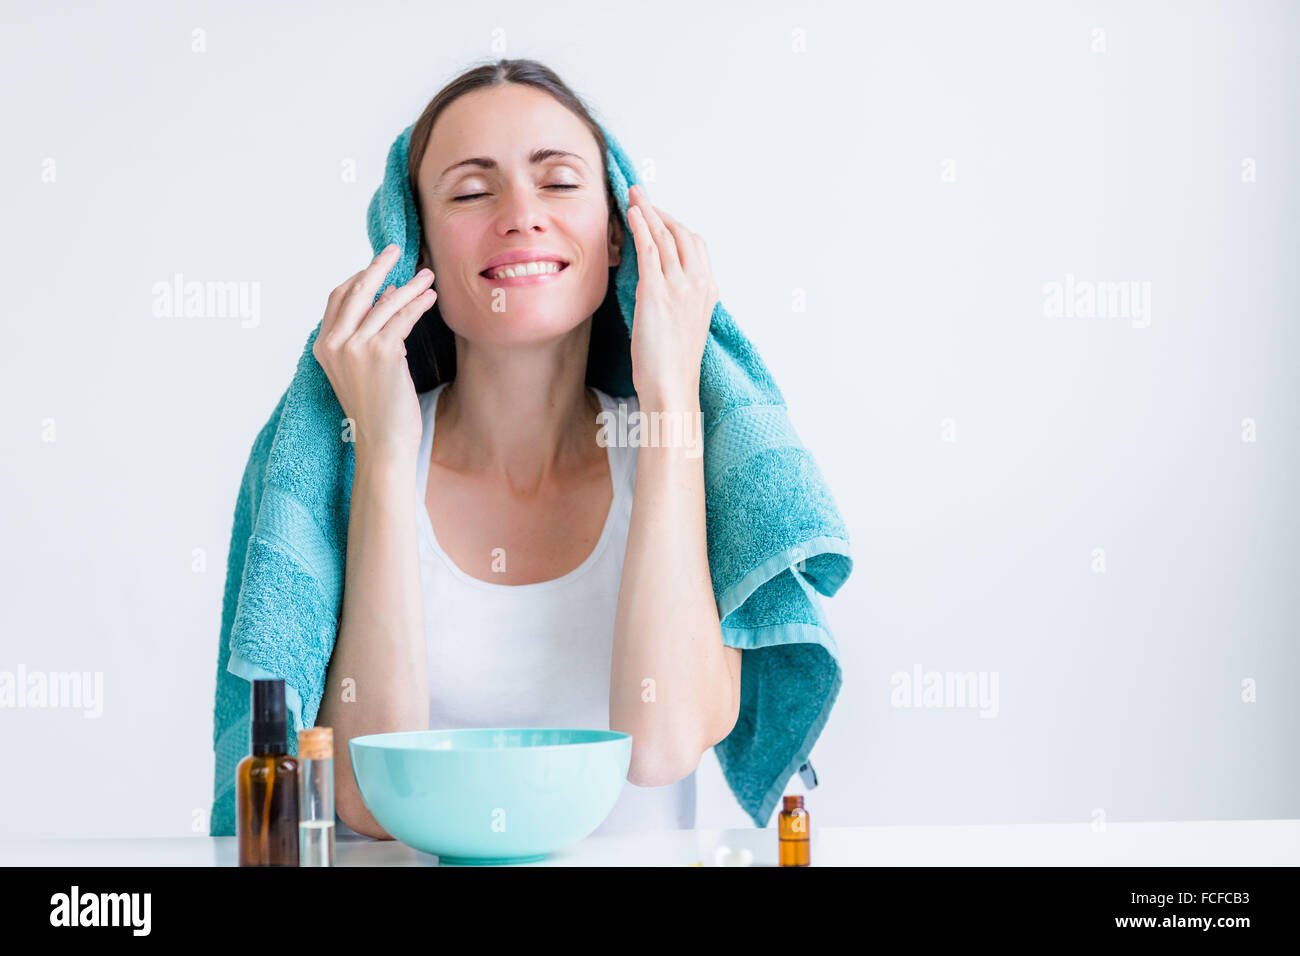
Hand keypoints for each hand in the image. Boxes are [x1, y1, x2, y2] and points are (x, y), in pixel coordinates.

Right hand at [312, 244, 436, 461]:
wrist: (384, 442)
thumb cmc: (377, 408)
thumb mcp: (364, 366)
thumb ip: (367, 332)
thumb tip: (386, 294)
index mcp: (322, 346)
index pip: (338, 298)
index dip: (359, 278)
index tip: (380, 267)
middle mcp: (334, 344)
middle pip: (356, 290)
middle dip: (378, 266)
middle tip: (397, 249)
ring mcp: (355, 347)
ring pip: (385, 303)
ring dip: (409, 286)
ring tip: (428, 276)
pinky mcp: (381, 353)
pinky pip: (402, 318)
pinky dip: (418, 305)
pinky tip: (430, 298)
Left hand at [625, 183, 717, 407]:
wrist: (672, 389)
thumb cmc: (673, 367)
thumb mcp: (684, 327)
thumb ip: (679, 303)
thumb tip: (662, 292)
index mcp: (708, 291)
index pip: (695, 245)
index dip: (675, 225)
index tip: (658, 214)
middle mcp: (698, 283)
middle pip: (681, 233)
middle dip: (660, 210)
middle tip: (641, 195)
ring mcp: (679, 286)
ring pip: (665, 236)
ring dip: (648, 210)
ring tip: (633, 194)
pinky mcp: (657, 292)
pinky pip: (650, 249)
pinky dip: (642, 226)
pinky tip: (632, 213)